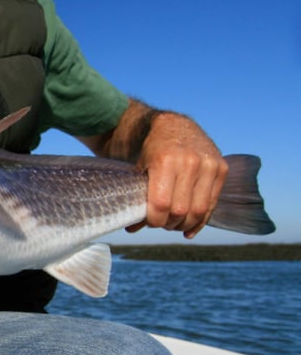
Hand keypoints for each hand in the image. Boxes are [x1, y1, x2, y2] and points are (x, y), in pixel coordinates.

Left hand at [127, 112, 228, 238]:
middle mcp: (190, 162)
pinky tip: (189, 229)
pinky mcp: (222, 168)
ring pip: (199, 210)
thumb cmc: (151, 150)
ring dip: (185, 224)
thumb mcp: (139, 169)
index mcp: (165, 160)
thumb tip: (132, 229)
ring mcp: (209, 164)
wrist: (173, 125)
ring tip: (173, 224)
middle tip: (161, 223)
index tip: (149, 221)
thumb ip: (138, 197)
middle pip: (181, 210)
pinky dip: (201, 220)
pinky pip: (212, 203)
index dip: (154, 219)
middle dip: (168, 223)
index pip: (161, 204)